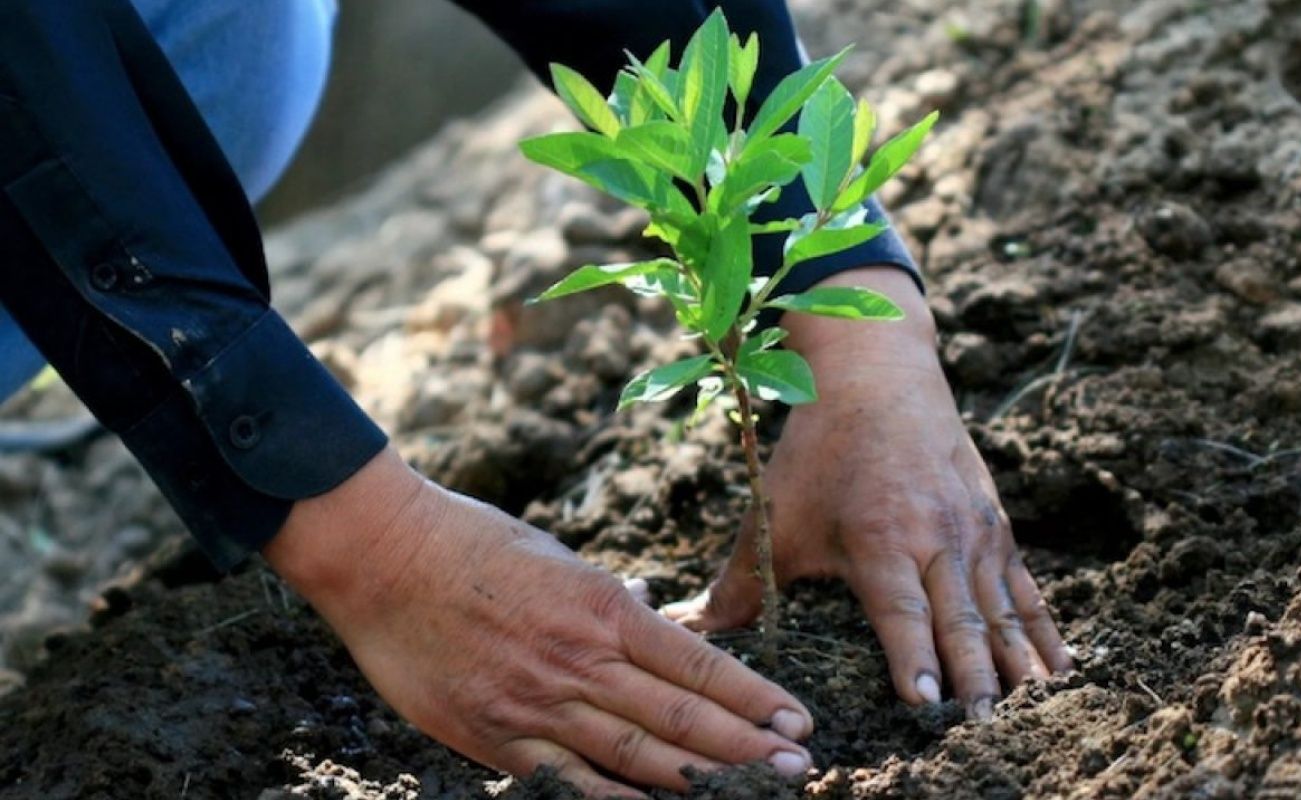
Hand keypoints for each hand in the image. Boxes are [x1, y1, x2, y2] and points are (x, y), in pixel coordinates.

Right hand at [264, 448, 813, 796]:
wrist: (382, 556)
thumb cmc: (473, 543)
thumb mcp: (558, 557)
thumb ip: (608, 601)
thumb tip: (651, 617)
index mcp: (602, 606)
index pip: (696, 662)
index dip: (752, 697)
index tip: (796, 720)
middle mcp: (579, 660)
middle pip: (680, 715)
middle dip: (746, 747)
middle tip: (799, 769)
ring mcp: (536, 703)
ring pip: (636, 753)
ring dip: (701, 777)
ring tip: (754, 792)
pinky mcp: (494, 736)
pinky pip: (567, 781)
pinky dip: (615, 799)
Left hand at [663, 268, 1072, 715]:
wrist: (879, 373)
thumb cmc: (820, 450)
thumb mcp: (776, 512)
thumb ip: (739, 582)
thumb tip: (687, 629)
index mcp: (879, 537)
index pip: (901, 611)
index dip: (915, 657)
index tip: (928, 702)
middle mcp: (936, 536)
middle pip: (961, 618)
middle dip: (975, 676)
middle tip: (985, 725)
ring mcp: (974, 530)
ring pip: (1002, 607)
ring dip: (1018, 662)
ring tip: (1035, 712)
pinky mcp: (995, 525)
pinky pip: (1025, 587)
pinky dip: (1043, 629)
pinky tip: (1060, 668)